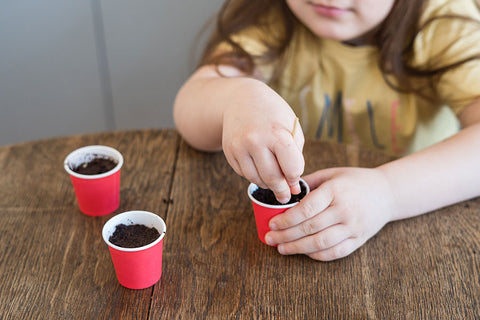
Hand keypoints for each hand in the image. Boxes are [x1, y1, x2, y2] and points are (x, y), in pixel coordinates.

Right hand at [222, 80, 304, 202]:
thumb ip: (295, 157)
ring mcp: (239, 147)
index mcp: (277, 134)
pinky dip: (253, 176)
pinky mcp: (229, 151)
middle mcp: (256, 141)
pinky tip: (259, 169)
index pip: (291, 168)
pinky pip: (243, 173)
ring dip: (267, 185)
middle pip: (272, 178)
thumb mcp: (291, 128)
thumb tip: (293, 188)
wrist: (242, 99)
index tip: (295, 180)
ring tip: (273, 181)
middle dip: (281, 191)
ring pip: (256, 179)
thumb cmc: (273, 115)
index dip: (295, 177)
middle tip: (285, 196)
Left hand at [265, 167, 396, 260]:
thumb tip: (284, 191)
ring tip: (282, 249)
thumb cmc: (355, 180)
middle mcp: (345, 210)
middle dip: (286, 235)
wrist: (387, 192)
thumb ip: (309, 182)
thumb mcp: (332, 173)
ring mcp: (353, 226)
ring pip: (321, 243)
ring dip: (298, 248)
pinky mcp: (359, 239)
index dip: (286, 219)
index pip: (306, 209)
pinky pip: (336, 252)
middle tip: (270, 239)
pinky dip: (318, 255)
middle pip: (310, 228)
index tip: (272, 224)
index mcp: (335, 191)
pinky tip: (303, 252)